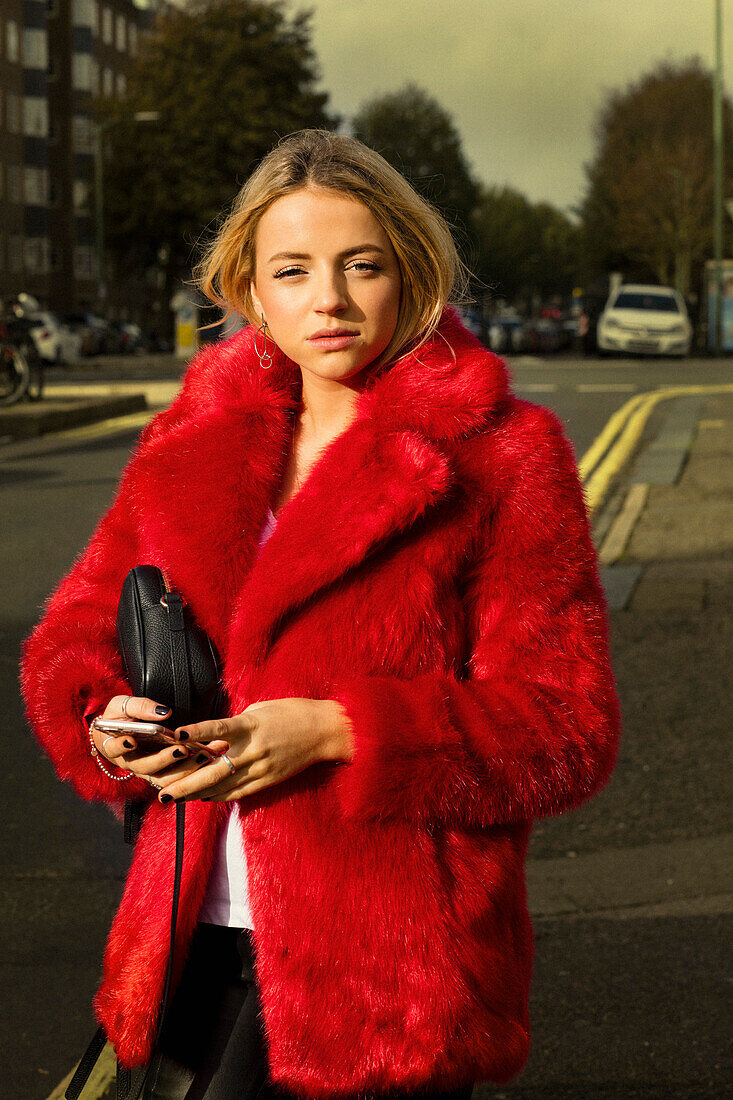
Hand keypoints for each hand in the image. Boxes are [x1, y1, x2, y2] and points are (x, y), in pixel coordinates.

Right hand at [92, 695, 229, 786]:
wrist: (120, 730)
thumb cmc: (120, 716)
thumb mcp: (123, 705)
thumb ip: (140, 707)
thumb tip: (163, 712)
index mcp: (115, 746)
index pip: (114, 749)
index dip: (121, 746)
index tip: (131, 741)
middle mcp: (131, 763)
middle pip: (145, 768)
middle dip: (164, 759)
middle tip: (182, 750)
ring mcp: (147, 770)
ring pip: (164, 778)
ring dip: (185, 769)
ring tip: (203, 755)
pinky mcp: (163, 772)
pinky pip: (178, 778)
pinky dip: (194, 770)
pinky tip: (210, 757)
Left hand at [154, 697, 353, 803]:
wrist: (324, 730)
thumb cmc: (292, 712)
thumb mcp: (260, 710)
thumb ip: (235, 725)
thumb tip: (213, 740)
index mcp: (251, 725)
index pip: (218, 729)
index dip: (197, 733)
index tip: (176, 736)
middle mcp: (254, 749)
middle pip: (214, 770)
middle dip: (186, 784)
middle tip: (164, 793)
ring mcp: (262, 767)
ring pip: (224, 786)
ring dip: (198, 794)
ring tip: (176, 800)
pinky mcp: (269, 779)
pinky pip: (241, 792)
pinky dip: (221, 796)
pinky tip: (205, 799)